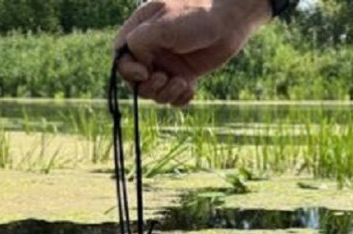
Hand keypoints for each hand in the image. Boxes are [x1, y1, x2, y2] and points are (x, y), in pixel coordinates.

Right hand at [115, 0, 271, 106]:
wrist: (231, 21)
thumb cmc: (197, 16)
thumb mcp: (163, 25)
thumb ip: (140, 41)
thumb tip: (134, 63)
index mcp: (140, 32)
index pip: (121, 57)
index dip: (128, 70)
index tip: (144, 71)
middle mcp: (152, 50)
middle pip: (135, 80)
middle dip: (148, 86)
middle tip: (165, 79)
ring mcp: (168, 64)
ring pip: (154, 92)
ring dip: (165, 94)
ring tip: (182, 83)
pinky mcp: (185, 75)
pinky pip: (173, 96)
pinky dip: (179, 98)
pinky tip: (191, 89)